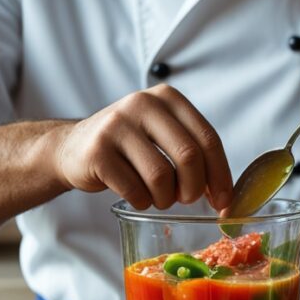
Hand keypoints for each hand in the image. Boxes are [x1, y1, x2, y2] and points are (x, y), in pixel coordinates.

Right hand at [47, 84, 233, 210]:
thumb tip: (225, 196)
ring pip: (161, 177)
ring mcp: (117, 126)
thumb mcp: (162, 134)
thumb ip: (193, 152)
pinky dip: (141, 201)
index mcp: (167, 98)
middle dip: (194, 188)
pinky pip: (134, 189)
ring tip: (158, 197)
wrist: (73, 148)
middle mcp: (143, 104)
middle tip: (187, 200)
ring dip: (165, 198)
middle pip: (189, 156)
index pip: (208, 138)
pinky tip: (136, 195)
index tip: (223, 201)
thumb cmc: (128, 148)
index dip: (220, 175)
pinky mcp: (97, 152)